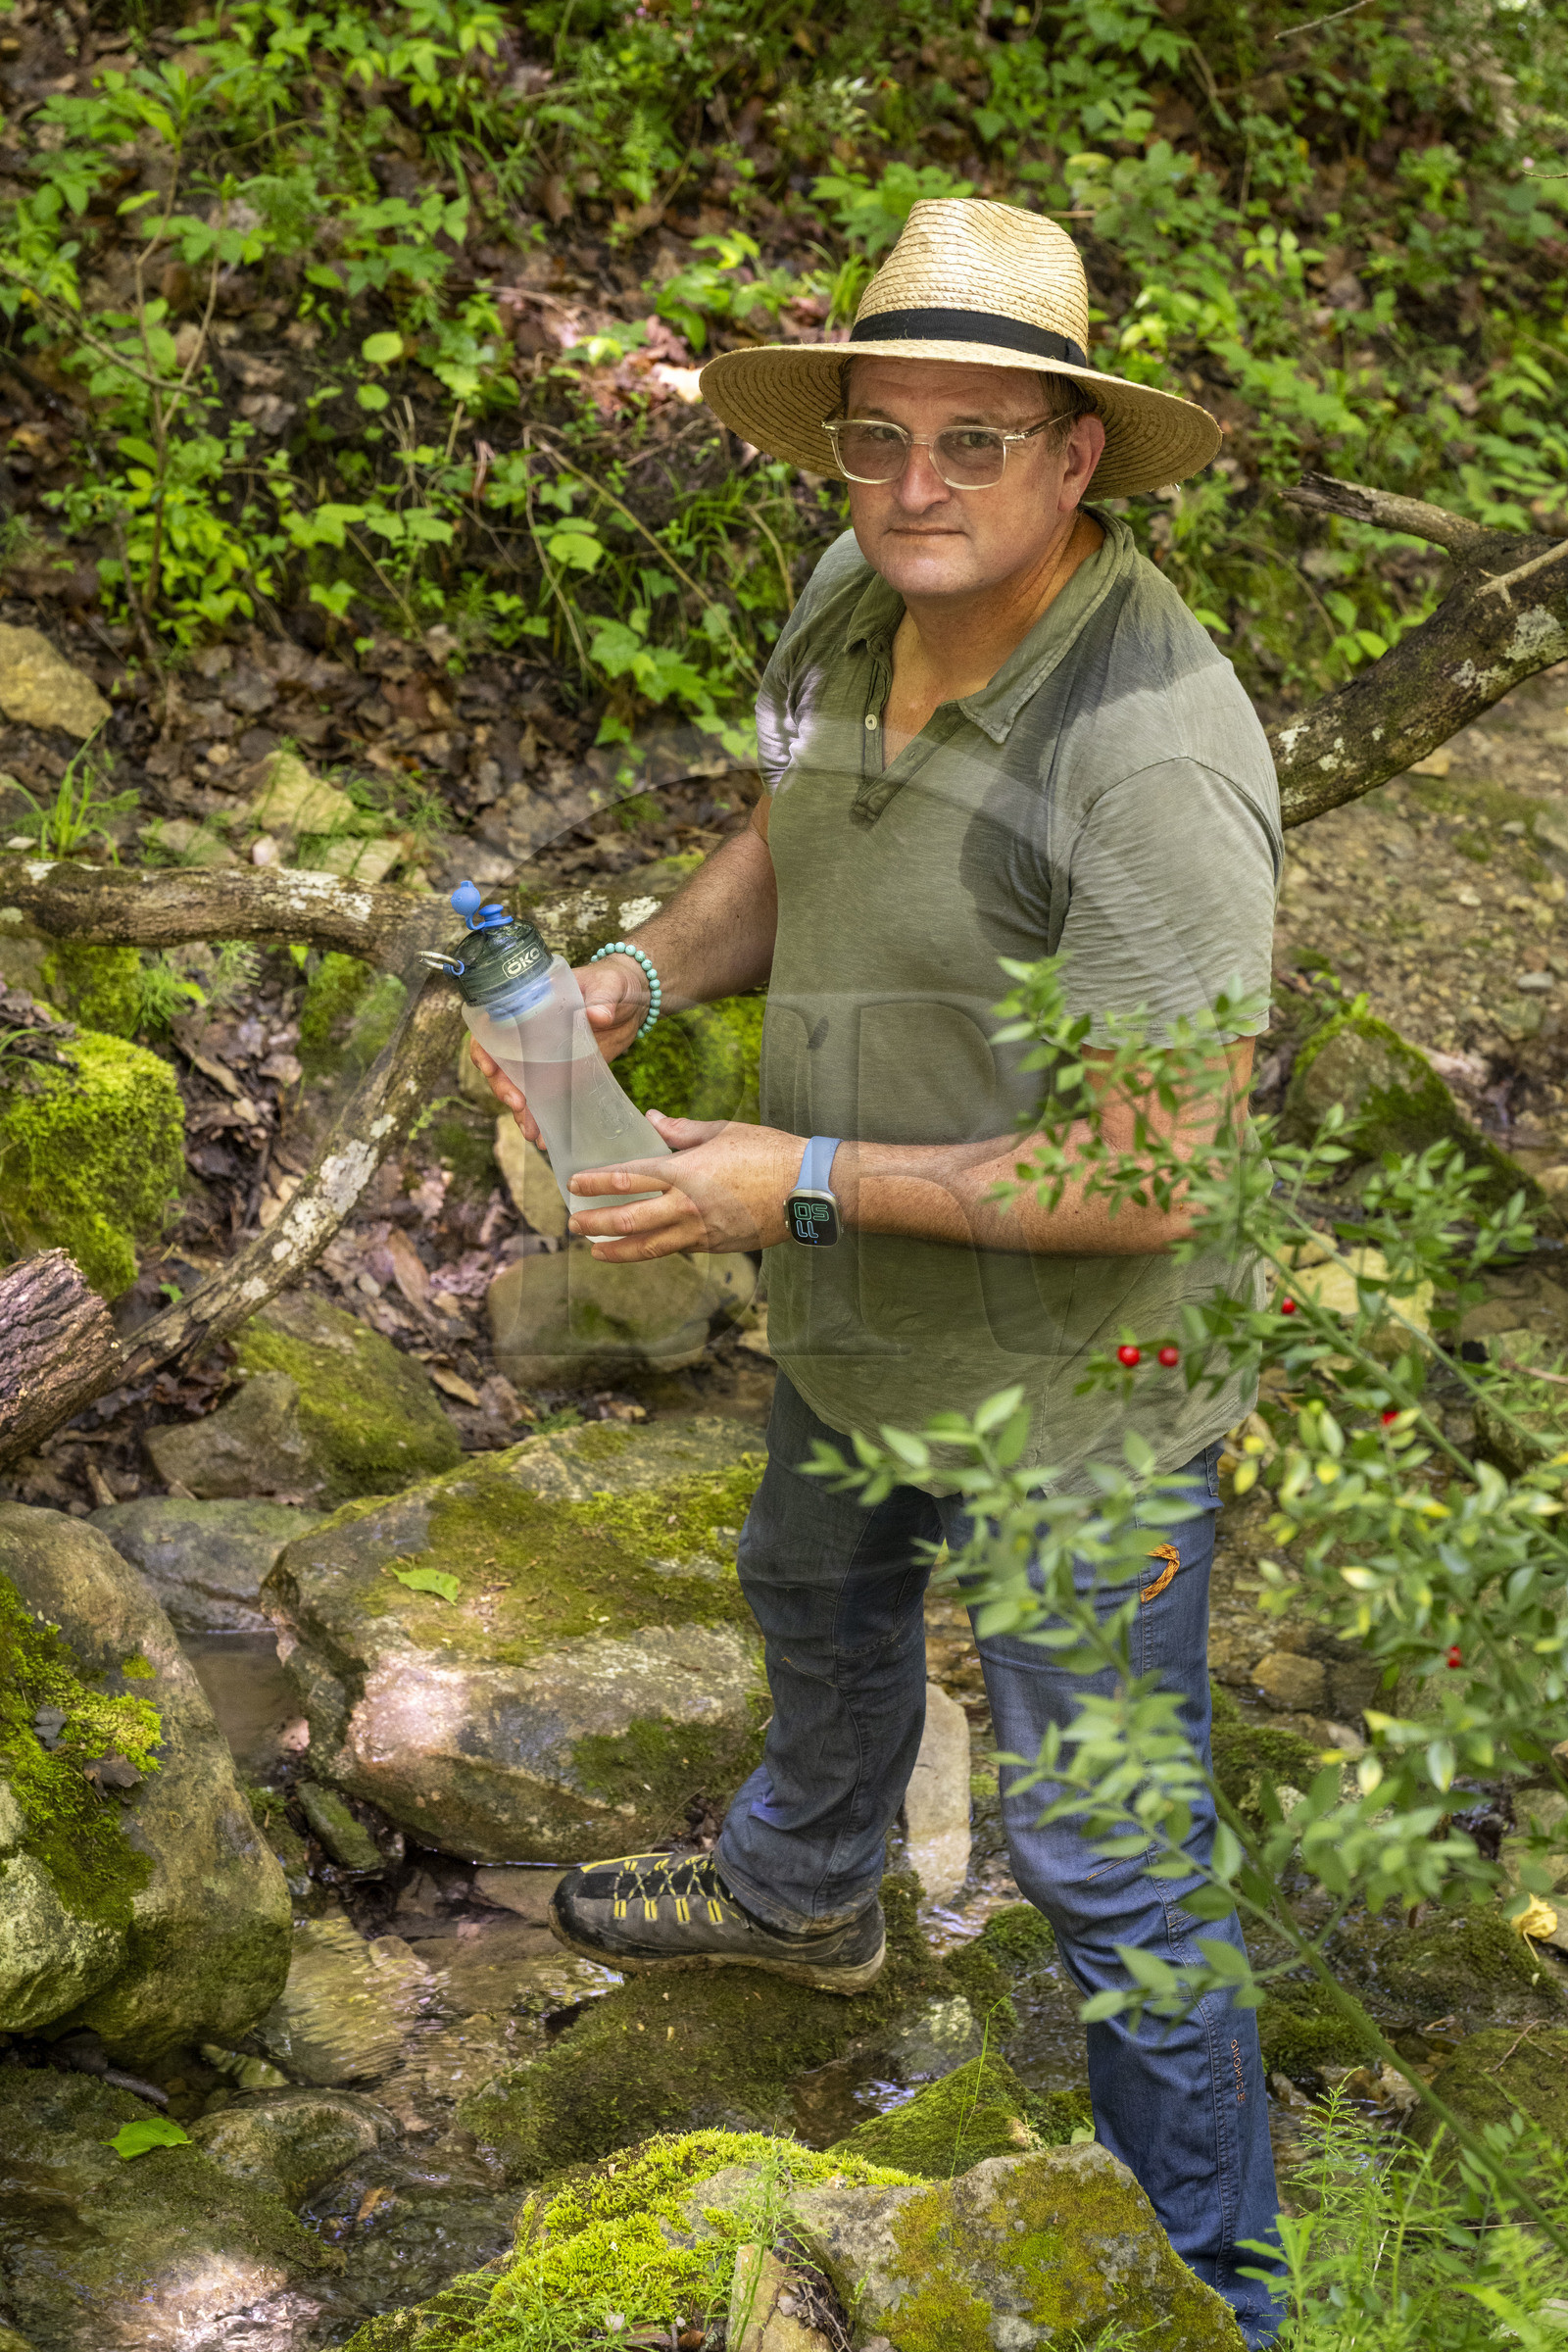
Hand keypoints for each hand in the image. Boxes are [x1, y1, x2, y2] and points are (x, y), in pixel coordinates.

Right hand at [467, 953, 650, 1145]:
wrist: (636, 1000)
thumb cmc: (614, 982)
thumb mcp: (608, 986)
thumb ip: (602, 999)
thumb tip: (598, 1015)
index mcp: (530, 1007)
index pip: (494, 1028)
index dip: (485, 1048)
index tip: (490, 1067)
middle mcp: (532, 1036)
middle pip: (504, 1065)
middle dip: (504, 1087)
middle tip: (517, 1105)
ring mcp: (547, 1058)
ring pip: (523, 1087)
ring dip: (523, 1111)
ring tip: (531, 1132)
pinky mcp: (567, 1074)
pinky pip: (550, 1098)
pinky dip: (546, 1117)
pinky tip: (546, 1137)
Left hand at [567, 1114, 802, 1258]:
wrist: (807, 1188)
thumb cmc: (767, 1152)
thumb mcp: (722, 1131)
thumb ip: (681, 1130)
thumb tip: (653, 1119)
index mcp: (684, 1171)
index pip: (627, 1177)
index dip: (596, 1182)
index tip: (574, 1183)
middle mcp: (686, 1206)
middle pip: (628, 1219)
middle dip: (595, 1222)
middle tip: (572, 1222)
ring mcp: (700, 1231)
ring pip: (648, 1247)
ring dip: (616, 1250)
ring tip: (594, 1251)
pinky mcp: (716, 1246)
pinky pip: (676, 1249)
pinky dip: (653, 1250)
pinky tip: (641, 1250)